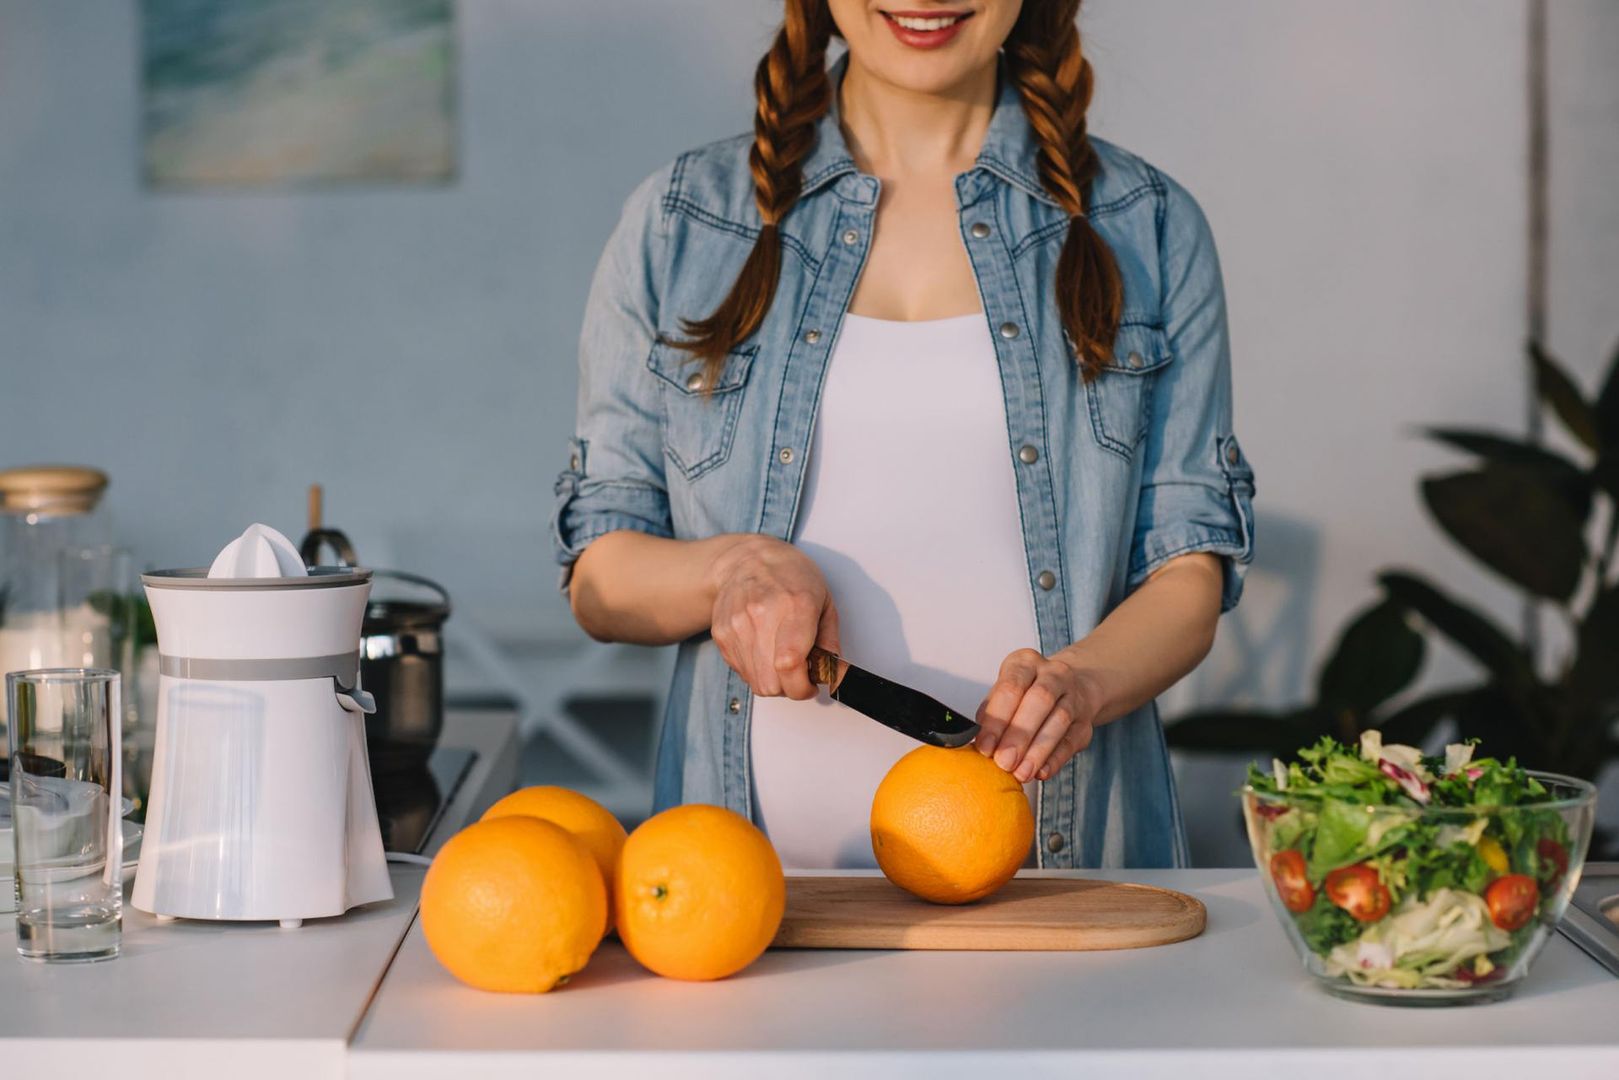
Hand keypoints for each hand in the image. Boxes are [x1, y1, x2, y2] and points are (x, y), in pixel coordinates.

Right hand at [705, 535, 839, 700]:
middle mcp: (761, 615)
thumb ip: (830, 641)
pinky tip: (764, 648)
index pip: (790, 664)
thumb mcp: (824, 601)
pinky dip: (756, 668)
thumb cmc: (790, 575)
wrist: (747, 560)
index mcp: (795, 605)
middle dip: (789, 687)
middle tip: (798, 670)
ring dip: (773, 679)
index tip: (811, 684)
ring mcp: (737, 626)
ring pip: (756, 682)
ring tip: (780, 655)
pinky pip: (742, 671)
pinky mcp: (722, 634)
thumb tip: (833, 674)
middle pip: (772, 683)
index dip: (802, 686)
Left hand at [974, 649, 1099, 782]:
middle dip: (1019, 735)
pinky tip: (1041, 772)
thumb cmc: (1026, 693)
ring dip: (1038, 751)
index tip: (986, 747)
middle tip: (1004, 762)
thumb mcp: (1004, 693)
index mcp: (1025, 662)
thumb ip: (992, 714)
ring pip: (1059, 721)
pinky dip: (1055, 760)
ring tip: (1021, 772)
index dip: (997, 720)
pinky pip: (1072, 742)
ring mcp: (1074, 696)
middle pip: (1039, 700)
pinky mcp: (1085, 722)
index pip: (1011, 687)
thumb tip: (981, 745)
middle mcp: (1053, 674)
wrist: (1069, 688)